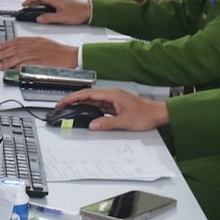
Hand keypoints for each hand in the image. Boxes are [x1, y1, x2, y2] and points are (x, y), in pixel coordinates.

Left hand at [0, 37, 77, 70]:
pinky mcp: (40, 62)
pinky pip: (26, 64)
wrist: (71, 55)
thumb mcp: (45, 43)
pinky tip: (11, 69)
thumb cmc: (60, 51)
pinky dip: (18, 66)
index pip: (17, 41)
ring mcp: (37, 54)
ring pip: (18, 56)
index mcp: (35, 40)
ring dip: (7, 61)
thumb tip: (22, 51)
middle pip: (15, 49)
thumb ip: (33, 45)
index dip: (6, 44)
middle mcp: (34, 46)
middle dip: (2, 54)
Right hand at [22, 0, 90, 24]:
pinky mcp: (62, 5)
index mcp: (55, 0)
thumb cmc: (78, 13)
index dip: (30, 0)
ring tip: (32, 9)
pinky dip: (43, 6)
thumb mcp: (61, 18)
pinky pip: (49, 4)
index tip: (24, 4)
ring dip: (37, 3)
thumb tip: (39, 18)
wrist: (88, 12)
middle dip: (32, 1)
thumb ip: (49, 18)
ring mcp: (59, 2)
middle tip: (26, 6)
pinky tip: (43, 11)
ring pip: (45, 0)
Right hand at [50, 88, 166, 131]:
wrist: (158, 114)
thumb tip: (92, 125)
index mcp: (112, 95)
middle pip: (88, 96)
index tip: (63, 101)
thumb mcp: (125, 121)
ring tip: (69, 110)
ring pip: (93, 101)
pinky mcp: (115, 106)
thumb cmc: (146, 114)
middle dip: (73, 100)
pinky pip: (99, 107)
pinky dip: (90, 109)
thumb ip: (107, 123)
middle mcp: (111, 95)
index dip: (74, 97)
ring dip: (81, 105)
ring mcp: (113, 101)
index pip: (88, 94)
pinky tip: (84, 114)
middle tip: (61, 106)